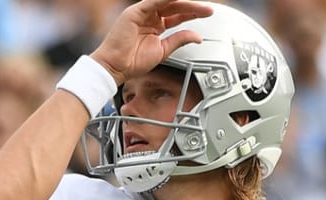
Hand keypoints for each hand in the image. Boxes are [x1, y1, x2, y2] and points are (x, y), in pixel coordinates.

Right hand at [93, 0, 213, 84]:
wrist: (116, 67)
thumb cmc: (133, 62)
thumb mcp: (164, 51)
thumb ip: (179, 40)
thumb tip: (197, 36)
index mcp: (156, 25)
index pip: (177, 14)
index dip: (192, 14)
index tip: (207, 14)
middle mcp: (150, 16)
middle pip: (174, 6)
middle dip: (192, 7)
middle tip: (209, 10)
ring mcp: (143, 12)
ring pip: (167, 2)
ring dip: (184, 3)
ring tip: (198, 6)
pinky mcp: (136, 11)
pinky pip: (154, 1)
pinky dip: (166, 0)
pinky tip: (179, 0)